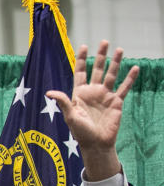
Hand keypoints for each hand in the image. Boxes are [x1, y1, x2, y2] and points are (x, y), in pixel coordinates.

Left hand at [46, 40, 138, 180]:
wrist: (96, 143)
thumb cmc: (80, 132)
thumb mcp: (70, 116)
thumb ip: (63, 102)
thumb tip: (49, 92)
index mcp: (79, 94)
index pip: (80, 72)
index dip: (81, 60)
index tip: (83, 46)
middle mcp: (93, 92)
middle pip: (97, 69)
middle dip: (100, 56)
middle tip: (104, 42)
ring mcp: (105, 96)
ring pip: (111, 75)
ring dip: (116, 63)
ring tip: (119, 49)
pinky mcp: (116, 102)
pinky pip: (124, 88)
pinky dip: (130, 78)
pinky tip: (135, 68)